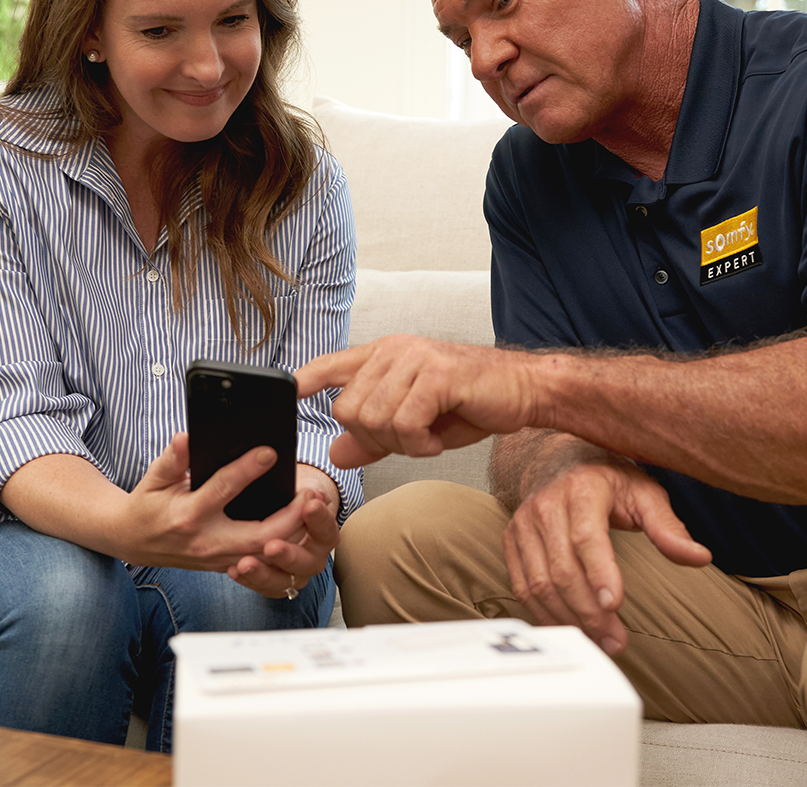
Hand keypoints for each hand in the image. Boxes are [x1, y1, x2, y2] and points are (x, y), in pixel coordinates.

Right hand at [113, 433, 310, 568]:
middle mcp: (206, 541)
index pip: (223, 490)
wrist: (132, 541)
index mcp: (187, 515)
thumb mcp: (153, 478)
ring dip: (293, 532)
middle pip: (258, 534)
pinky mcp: (224, 565)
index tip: (269, 452)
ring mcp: (217, 558)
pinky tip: (302, 525)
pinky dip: (283, 544)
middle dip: (289, 517)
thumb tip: (186, 438)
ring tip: (313, 507)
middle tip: (311, 493)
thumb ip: (172, 459)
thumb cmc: (147, 504)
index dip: (247, 469)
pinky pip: (260, 558)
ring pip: (265, 552)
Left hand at [227, 467, 340, 598]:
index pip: (327, 529)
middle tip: (271, 545)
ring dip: (264, 572)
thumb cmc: (289, 492)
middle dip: (290, 553)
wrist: (288, 510)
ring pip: (284, 580)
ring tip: (244, 563)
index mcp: (323, 527)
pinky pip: (265, 588)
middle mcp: (314, 552)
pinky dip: (251, 580)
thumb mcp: (296, 486)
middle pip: (308, 561)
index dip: (321, 518)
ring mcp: (295, 571)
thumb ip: (302, 489)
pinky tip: (234, 569)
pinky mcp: (275, 582)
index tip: (309, 502)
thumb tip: (283, 467)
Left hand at [295, 334, 540, 467]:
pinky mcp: (437, 375)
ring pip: (375, 418)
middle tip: (410, 440)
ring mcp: (416, 359)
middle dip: (375, 439)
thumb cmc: (470, 403)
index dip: (305, 379)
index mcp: (386, 356)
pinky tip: (437, 437)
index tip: (283, 391)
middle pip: (349, 409)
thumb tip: (336, 454)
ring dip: (401, 443)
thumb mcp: (416, 425)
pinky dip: (419, 443)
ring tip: (427, 436)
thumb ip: (374, 438)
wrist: (523, 390)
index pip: (333, 364)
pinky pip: (406, 423)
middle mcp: (396, 351)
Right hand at [503, 460, 710, 654]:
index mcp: (582, 488)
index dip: (599, 572)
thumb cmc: (607, 479)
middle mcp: (547, 504)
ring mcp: (524, 523)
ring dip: (568, 619)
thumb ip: (668, 526)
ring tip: (599, 641)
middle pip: (562, 568)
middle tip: (616, 641)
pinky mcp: (512, 541)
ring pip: (539, 582)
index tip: (614, 605)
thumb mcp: (645, 492)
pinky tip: (570, 628)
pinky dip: (545, 614)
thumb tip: (699, 556)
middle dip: (589, 611)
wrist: (558, 461)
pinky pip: (522, 586)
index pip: (586, 535)